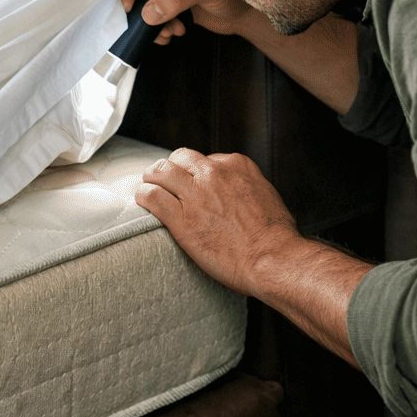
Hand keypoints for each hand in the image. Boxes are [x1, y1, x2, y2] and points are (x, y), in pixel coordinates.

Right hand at [118, 0, 255, 43]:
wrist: (248, 13)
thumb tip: (149, 14)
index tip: (130, 5)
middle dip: (142, 7)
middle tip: (148, 25)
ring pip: (146, 2)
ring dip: (153, 22)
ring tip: (169, 32)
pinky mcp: (174, 3)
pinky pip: (156, 15)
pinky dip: (161, 27)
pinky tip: (175, 32)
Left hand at [136, 147, 301, 296]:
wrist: (271, 258)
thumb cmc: (275, 236)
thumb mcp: (266, 196)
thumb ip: (247, 188)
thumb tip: (238, 194)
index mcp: (236, 166)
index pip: (205, 159)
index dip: (196, 172)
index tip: (193, 183)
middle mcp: (213, 173)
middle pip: (181, 158)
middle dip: (172, 168)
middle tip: (166, 180)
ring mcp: (195, 193)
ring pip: (160, 171)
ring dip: (152, 177)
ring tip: (147, 185)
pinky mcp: (180, 217)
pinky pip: (151, 196)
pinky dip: (143, 196)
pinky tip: (141, 200)